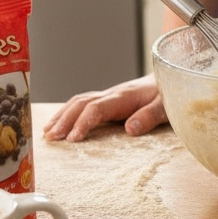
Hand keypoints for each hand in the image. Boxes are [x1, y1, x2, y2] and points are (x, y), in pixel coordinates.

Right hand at [42, 75, 167, 141]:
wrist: (170, 79)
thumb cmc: (168, 94)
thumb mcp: (166, 107)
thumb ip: (150, 116)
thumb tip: (129, 129)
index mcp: (124, 96)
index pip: (97, 107)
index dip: (83, 122)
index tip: (73, 139)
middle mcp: (113, 94)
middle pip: (82, 104)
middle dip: (64, 120)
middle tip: (51, 139)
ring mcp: (109, 96)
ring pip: (79, 101)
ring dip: (62, 116)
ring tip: (47, 133)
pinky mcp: (108, 100)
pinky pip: (83, 103)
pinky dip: (67, 112)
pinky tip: (58, 123)